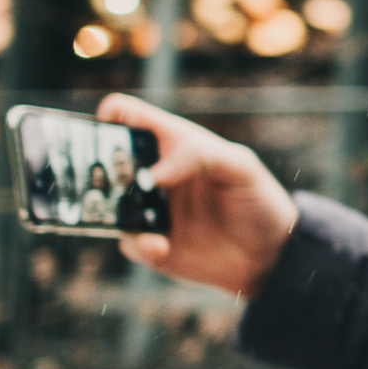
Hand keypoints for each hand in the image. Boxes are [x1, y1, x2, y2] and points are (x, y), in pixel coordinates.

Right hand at [94, 94, 298, 296]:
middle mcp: (155, 176)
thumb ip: (201, 156)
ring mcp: (150, 211)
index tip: (107, 121)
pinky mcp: (153, 246)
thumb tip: (155, 174)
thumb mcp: (241, 167)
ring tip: (128, 214)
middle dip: (96, 165)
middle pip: (109, 162)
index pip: (134, 120)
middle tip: (104, 174)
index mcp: (174, 146)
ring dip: (111, 209)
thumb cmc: (258, 199)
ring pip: (110, 205)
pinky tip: (160, 245)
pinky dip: (140, 244)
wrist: (271, 254)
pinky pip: (131, 244)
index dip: (115, 114)